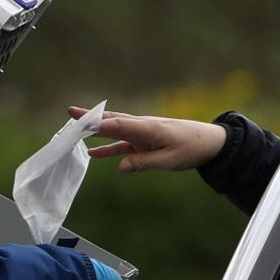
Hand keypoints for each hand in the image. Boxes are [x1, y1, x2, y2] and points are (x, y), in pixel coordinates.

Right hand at [69, 107, 226, 173]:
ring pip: (114, 130)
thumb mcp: (169, 160)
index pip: (116, 123)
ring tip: (75, 132)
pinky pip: (121, 144)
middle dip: (90, 118)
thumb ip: (144, 162)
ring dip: (95, 131)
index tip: (78, 119)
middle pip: (111, 121)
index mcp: (146, 128)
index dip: (95, 122)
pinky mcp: (143, 142)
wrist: (210, 142)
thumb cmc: (191, 149)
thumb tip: (120, 167)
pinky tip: (93, 153)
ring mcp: (141, 134)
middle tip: (70, 112)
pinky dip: (107, 147)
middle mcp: (141, 127)